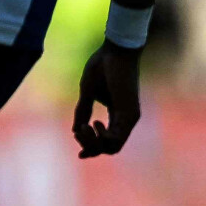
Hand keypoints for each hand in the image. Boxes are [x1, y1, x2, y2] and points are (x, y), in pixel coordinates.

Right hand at [72, 43, 143, 157]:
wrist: (116, 50)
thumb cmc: (102, 66)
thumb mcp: (88, 92)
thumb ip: (83, 111)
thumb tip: (76, 130)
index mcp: (117, 114)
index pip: (108, 141)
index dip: (92, 149)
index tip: (79, 155)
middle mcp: (126, 119)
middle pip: (109, 148)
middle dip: (90, 146)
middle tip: (78, 131)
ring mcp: (130, 118)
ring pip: (113, 147)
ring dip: (93, 143)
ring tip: (82, 128)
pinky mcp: (130, 114)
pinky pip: (117, 139)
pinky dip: (101, 138)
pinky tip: (92, 124)